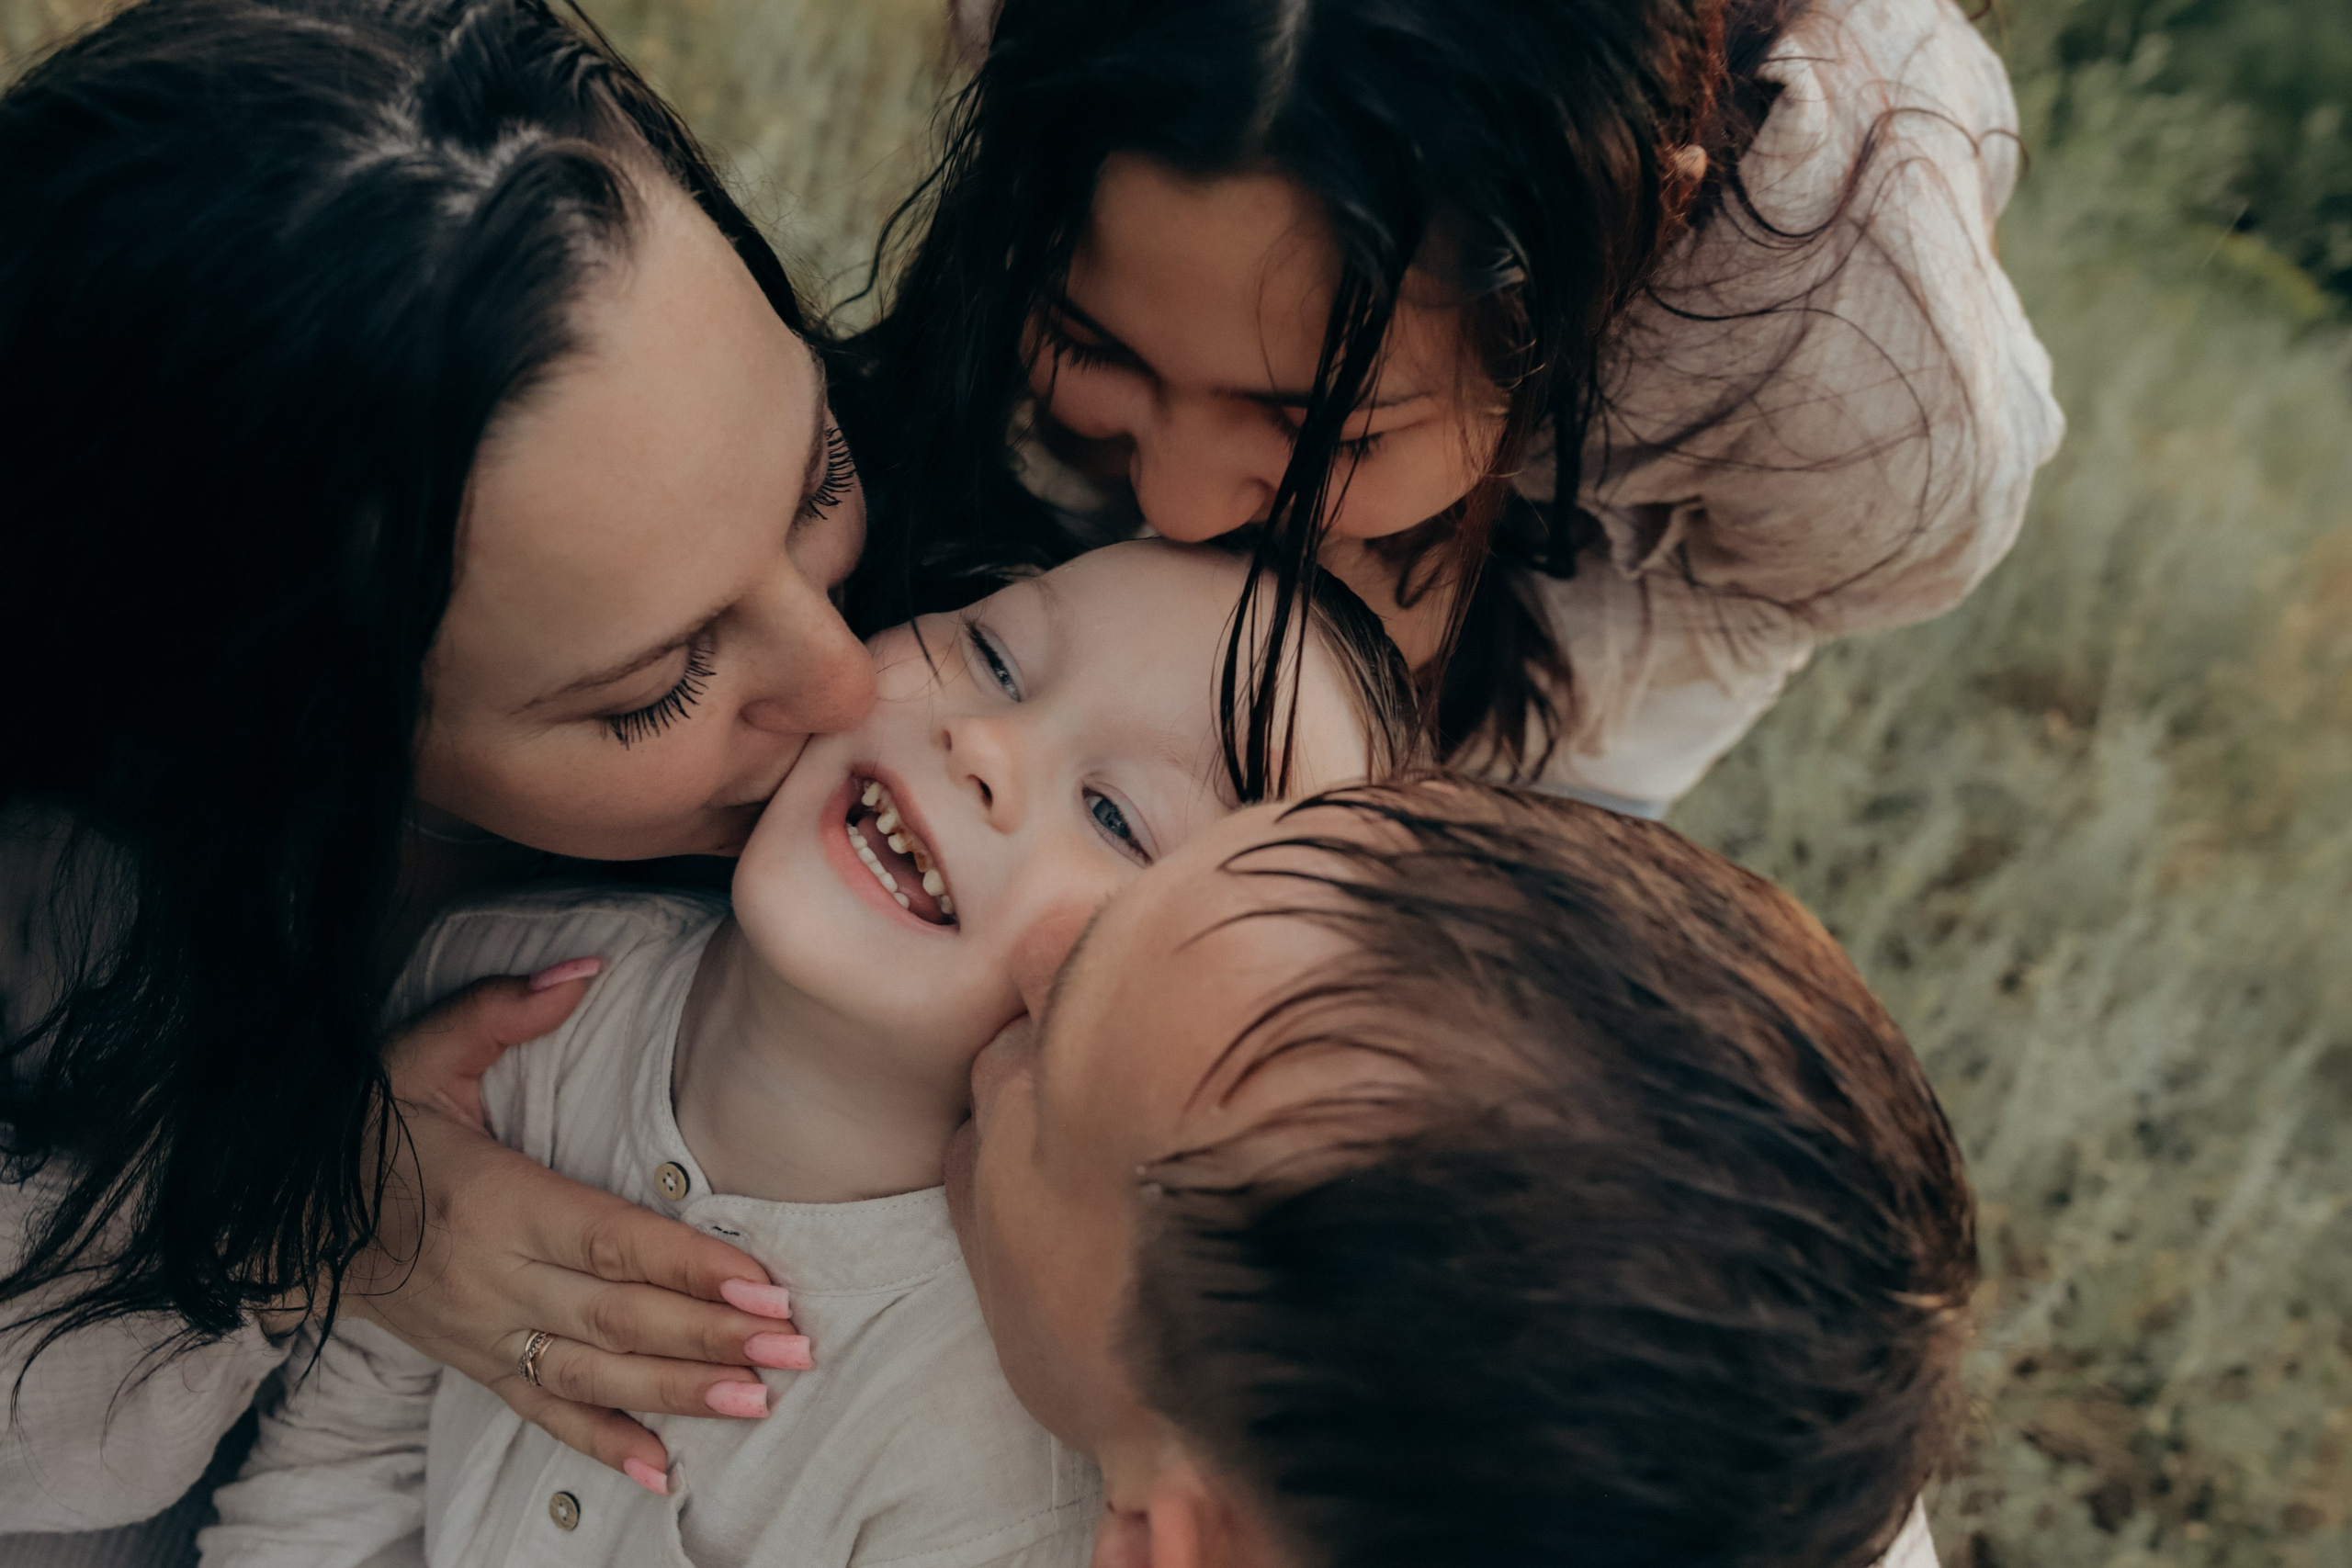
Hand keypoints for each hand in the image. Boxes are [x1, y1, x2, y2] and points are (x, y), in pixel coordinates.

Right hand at [342, 968, 809, 1483]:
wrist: (279, 1219)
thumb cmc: (365, 1129)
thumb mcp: (420, 1054)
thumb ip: (502, 1010)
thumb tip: (584, 967)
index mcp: (493, 1201)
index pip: (609, 1242)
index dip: (689, 1268)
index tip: (762, 1286)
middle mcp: (493, 1279)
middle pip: (618, 1318)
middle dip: (712, 1337)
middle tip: (794, 1349)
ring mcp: (484, 1332)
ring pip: (594, 1376)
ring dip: (680, 1395)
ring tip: (759, 1402)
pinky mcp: (475, 1363)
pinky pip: (543, 1414)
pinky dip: (602, 1448)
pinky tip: (662, 1471)